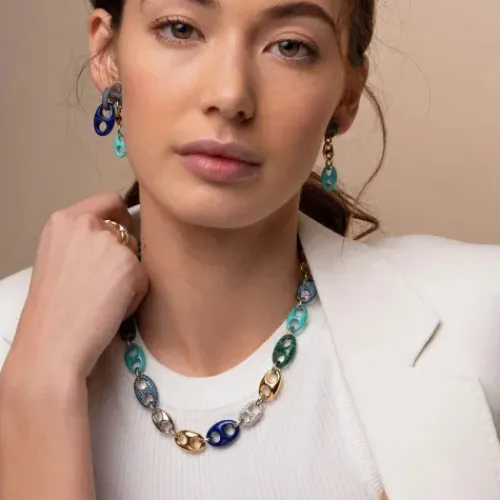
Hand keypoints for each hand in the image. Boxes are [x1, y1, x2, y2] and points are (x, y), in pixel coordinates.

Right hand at [7, 191, 147, 379]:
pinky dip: (136, 295)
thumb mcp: (59, 258)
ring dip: (130, 275)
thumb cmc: (54, 310)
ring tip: (106, 299)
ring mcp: (109, 242)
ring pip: (138, 254)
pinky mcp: (129, 265)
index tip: (119, 239)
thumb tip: (121, 236)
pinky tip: (113, 310)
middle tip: (105, 282)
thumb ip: (85, 240)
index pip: (110, 200)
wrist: (52, 345)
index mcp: (62, 220)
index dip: (120, 219)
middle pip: (128, 228)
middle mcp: (85, 223)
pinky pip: (146, 278)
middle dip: (125, 253)